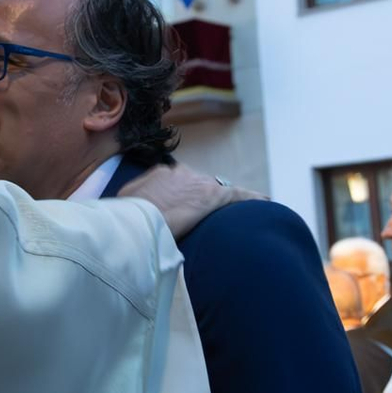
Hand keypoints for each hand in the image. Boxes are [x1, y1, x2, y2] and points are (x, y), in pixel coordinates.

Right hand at [118, 163, 264, 238]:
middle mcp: (183, 173)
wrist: (140, 219)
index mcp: (162, 173)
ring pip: (219, 190)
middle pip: (199, 184)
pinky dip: (253, 198)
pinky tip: (266, 202)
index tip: (181, 208)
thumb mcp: (125, 202)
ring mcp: (199, 183)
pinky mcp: (214, 196)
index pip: (178, 181)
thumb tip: (135, 204)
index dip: (181, 196)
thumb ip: (136, 198)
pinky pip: (239, 195)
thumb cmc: (129, 214)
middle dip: (200, 199)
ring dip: (223, 204)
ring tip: (232, 216)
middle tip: (199, 218)